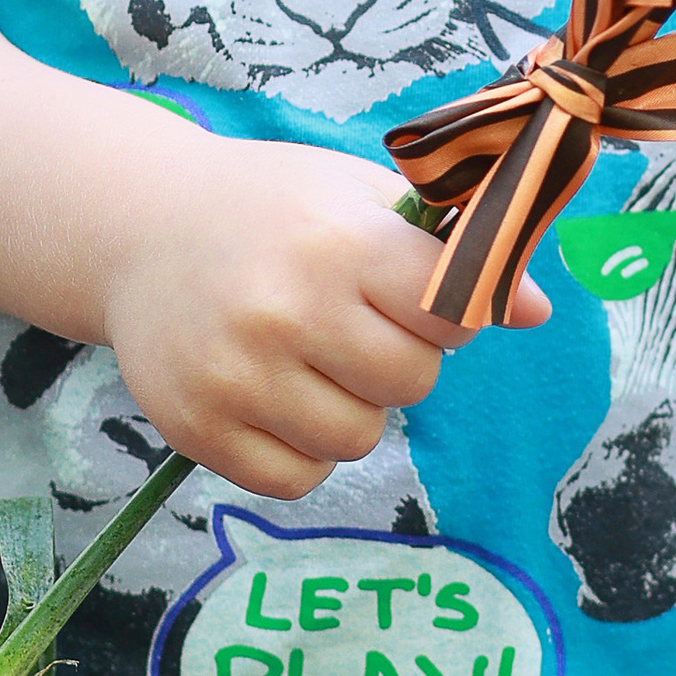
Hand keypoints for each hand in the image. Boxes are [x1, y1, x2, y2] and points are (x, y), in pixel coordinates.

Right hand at [92, 117, 547, 499]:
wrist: (139, 228)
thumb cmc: (272, 208)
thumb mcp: (358, 196)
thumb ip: (448, 251)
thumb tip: (536, 312)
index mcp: (339, 241)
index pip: (453, 309)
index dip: (452, 310)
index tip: (424, 296)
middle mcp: (286, 309)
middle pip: (412, 381)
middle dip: (401, 360)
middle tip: (358, 324)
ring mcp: (236, 375)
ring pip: (358, 439)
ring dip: (352, 407)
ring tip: (312, 357)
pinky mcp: (197, 429)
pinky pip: (298, 479)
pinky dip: (302, 450)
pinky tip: (277, 396)